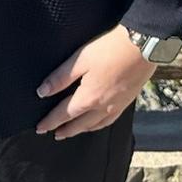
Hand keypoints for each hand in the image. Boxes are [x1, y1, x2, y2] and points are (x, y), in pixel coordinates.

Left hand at [35, 26, 157, 139]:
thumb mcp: (80, 59)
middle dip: (65, 130)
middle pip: (79, 124)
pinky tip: (97, 123)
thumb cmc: (109, 49)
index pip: (64, 114)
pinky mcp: (127, 101)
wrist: (143, 47)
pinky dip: (98, 126)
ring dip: (81, 130)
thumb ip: (60, 77)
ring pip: (94, 125)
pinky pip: (108, 121)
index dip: (50, 122)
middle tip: (53, 134)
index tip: (39, 128)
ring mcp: (116, 106)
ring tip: (71, 132)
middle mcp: (102, 107)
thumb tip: (42, 92)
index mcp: (88, 97)